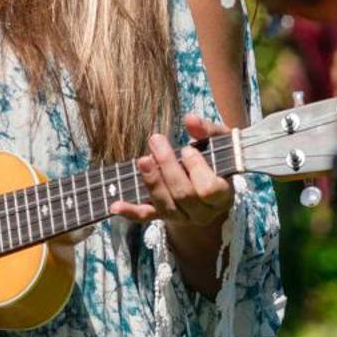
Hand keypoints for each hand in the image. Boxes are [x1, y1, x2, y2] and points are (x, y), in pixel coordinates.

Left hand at [110, 113, 234, 227]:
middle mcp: (203, 212)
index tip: (187, 148)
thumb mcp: (220, 142)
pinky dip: (130, 212)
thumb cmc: (217, 159)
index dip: (196, 168)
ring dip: (151, 181)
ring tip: (142, 159)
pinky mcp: (163, 217)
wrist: (212, 187)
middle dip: (167, 165)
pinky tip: (115, 205)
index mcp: (222, 195)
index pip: (209, 189)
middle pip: (183, 194)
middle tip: (156, 140)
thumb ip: (207, 130)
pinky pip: (146, 217)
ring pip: (165, 205)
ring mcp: (183, 217)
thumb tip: (190, 119)